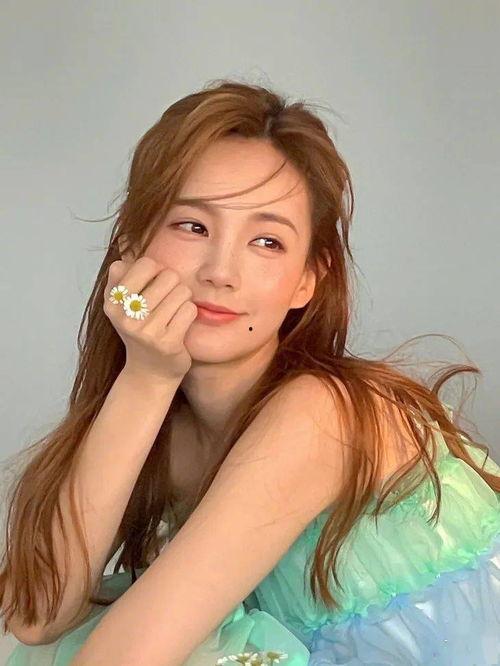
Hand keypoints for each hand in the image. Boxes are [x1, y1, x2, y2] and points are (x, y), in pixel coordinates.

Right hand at [104, 256, 197, 382]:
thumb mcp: (122, 303)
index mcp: (113, 301)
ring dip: (183, 300)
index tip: (155, 284)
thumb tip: (124, 252)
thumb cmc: (141, 330)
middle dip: (174, 285)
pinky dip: (189, 314)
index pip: (145, 263)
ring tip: (172, 314)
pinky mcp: (167, 343)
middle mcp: (126, 316)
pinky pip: (190, 310)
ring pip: (182, 291)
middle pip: (169, 275)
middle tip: (167, 302)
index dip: (157, 269)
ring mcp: (146, 331)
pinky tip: (179, 325)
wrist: (149, 372)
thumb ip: (122, 275)